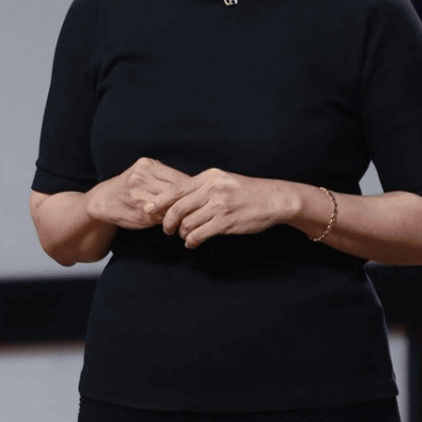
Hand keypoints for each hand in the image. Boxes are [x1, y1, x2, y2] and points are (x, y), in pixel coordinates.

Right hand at [85, 157, 192, 229]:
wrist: (103, 200)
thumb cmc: (130, 187)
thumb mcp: (144, 174)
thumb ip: (165, 177)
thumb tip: (195, 187)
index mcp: (147, 166)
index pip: (180, 178)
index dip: (193, 190)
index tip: (200, 197)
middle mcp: (142, 178)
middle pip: (178, 191)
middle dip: (189, 201)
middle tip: (198, 209)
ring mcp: (140, 195)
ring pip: (172, 204)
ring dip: (181, 212)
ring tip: (187, 216)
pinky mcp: (139, 212)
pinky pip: (162, 216)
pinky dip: (170, 219)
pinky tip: (172, 222)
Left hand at [159, 169, 295, 247]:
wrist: (273, 199)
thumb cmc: (246, 191)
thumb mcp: (222, 180)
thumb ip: (201, 187)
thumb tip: (177, 199)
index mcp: (208, 177)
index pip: (176, 190)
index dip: (159, 202)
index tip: (148, 210)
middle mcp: (212, 190)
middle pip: (177, 208)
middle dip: (167, 221)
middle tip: (165, 229)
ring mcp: (219, 206)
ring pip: (187, 223)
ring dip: (182, 233)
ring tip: (184, 236)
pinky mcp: (226, 222)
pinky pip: (199, 234)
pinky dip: (191, 241)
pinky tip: (192, 243)